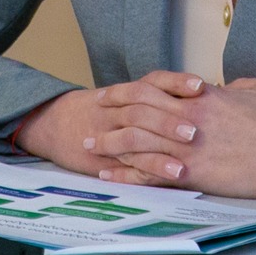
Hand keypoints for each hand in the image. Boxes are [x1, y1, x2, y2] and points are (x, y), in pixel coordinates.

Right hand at [10, 71, 204, 181]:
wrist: (54, 123)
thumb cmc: (98, 111)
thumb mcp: (121, 97)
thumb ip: (156, 95)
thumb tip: (201, 94)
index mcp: (126, 93)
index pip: (152, 81)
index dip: (176, 82)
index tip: (200, 86)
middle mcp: (118, 110)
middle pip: (145, 107)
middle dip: (171, 116)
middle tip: (198, 125)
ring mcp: (111, 134)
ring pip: (137, 135)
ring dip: (164, 142)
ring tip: (191, 148)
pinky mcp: (108, 159)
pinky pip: (131, 164)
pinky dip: (152, 167)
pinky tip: (174, 173)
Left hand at [88, 74, 255, 199]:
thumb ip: (245, 83)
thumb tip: (234, 86)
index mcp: (203, 96)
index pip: (158, 85)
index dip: (134, 88)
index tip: (118, 92)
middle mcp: (187, 118)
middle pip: (137, 108)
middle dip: (112, 109)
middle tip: (94, 112)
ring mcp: (185, 147)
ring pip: (135, 140)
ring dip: (110, 142)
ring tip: (91, 143)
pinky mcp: (190, 174)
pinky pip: (145, 173)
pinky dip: (124, 175)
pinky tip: (108, 176)